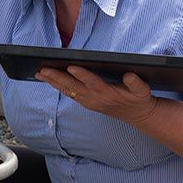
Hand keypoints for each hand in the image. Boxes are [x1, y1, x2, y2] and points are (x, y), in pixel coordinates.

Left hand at [35, 66, 158, 124]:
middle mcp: (94, 98)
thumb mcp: (143, 91)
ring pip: (67, 90)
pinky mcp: (85, 102)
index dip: (82, 75)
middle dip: (57, 78)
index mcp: (107, 93)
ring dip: (53, 82)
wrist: (137, 115)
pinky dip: (58, 86)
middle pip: (72, 87)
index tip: (71, 66)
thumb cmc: (138, 100)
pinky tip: (48, 79)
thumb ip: (136, 84)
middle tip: (42, 69)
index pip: (92, 82)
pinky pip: (69, 94)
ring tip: (39, 73)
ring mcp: (88, 101)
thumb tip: (130, 75)